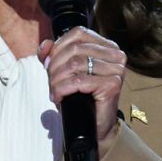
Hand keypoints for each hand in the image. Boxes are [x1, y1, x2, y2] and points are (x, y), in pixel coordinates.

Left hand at [39, 27, 127, 157]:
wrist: (94, 127)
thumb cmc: (80, 98)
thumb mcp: (63, 72)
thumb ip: (53, 55)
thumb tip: (45, 44)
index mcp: (106, 45)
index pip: (78, 33)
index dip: (58, 47)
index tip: (47, 65)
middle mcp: (115, 54)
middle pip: (75, 49)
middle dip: (55, 66)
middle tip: (51, 82)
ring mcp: (116, 69)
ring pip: (76, 64)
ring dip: (57, 79)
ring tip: (54, 91)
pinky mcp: (113, 85)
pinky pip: (80, 81)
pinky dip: (63, 89)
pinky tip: (58, 97)